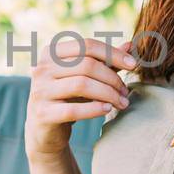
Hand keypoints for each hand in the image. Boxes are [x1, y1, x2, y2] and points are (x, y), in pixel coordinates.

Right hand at [25, 35, 136, 160]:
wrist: (45, 128)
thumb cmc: (68, 96)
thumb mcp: (85, 77)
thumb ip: (105, 61)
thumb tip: (130, 45)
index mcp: (51, 52)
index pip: (87, 45)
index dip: (113, 53)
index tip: (133, 65)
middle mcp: (42, 68)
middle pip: (87, 65)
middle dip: (112, 78)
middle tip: (125, 92)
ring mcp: (40, 90)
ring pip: (81, 85)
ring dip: (108, 94)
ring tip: (121, 103)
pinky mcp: (42, 113)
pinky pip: (73, 109)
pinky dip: (94, 109)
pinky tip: (107, 110)